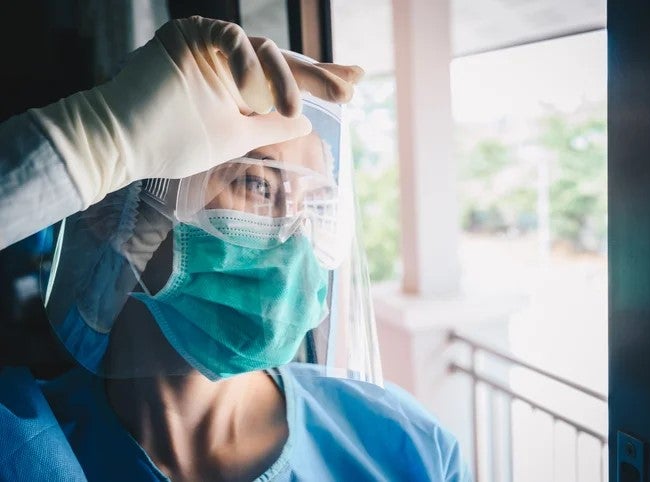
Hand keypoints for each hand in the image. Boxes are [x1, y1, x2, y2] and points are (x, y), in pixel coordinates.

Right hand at [30, 16, 363, 207]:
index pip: (286, 79)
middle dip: (319, 74)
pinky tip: (253, 92)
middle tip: (353, 82)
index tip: (353, 87)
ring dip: (284, 79)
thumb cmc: (175, 143)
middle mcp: (230, 63)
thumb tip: (306, 122)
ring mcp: (210, 47)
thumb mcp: (237, 137)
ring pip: (264, 50)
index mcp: (240, 86)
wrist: (125, 144)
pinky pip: (230, 37)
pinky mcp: (190, 34)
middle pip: (284, 61)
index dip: (318, 80)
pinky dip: (246, 62)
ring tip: (289, 111)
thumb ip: (271, 125)